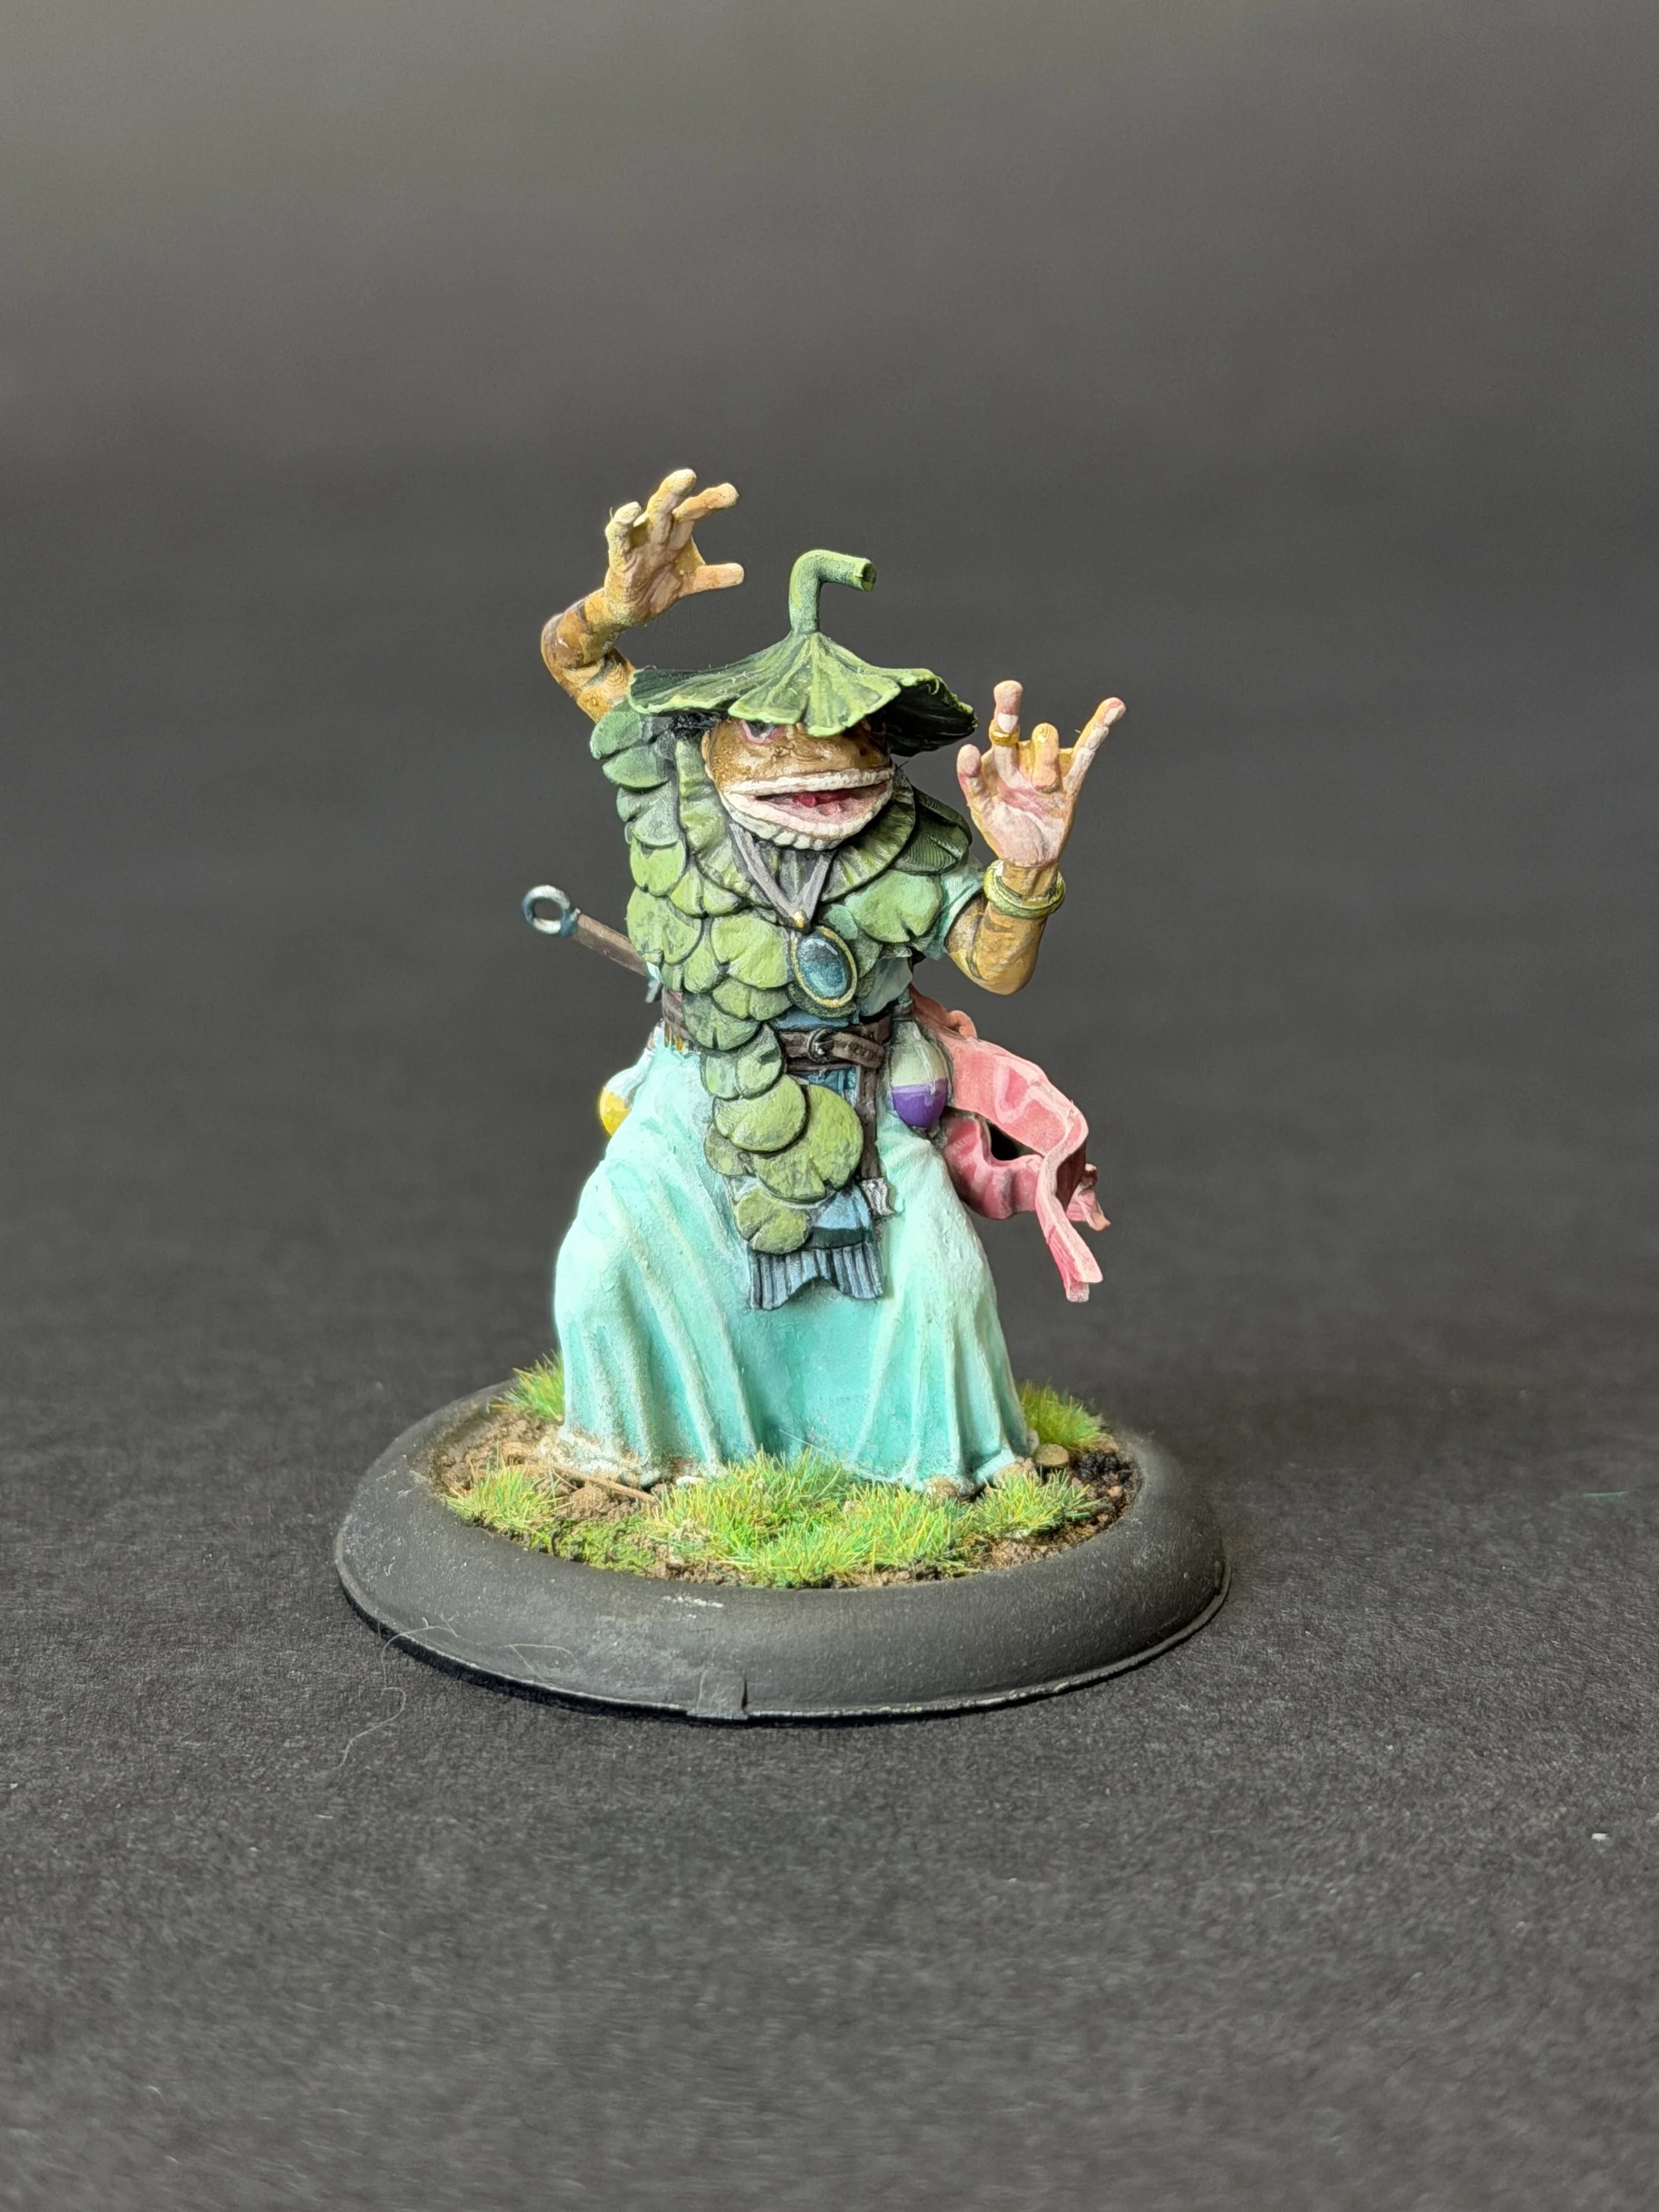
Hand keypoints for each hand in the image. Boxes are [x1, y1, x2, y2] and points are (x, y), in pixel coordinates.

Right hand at [598, 468, 743, 629]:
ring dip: (665, 498)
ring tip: (677, 483)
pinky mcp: (621, 557)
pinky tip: (632, 510)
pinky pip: (619, 536)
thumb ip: (713, 576)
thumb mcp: (691, 580)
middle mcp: (659, 531)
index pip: (693, 510)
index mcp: (675, 533)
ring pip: (653, 516)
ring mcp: (640, 542)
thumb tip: (740, 573)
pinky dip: (623, 523)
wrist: (633, 609)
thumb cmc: (660, 583)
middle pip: (672, 506)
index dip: (710, 500)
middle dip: (680, 490)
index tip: (731, 494)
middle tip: (691, 475)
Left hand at [955, 682, 1123, 870]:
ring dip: (1044, 760)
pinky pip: (1086, 750)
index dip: (1003, 710)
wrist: (1029, 857)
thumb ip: (973, 782)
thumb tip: (968, 750)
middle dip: (1012, 713)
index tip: (1007, 689)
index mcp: (998, 763)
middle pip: (1019, 730)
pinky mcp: (1071, 779)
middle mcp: (1021, 758)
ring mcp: (1047, 767)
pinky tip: (1114, 707)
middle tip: (1010, 691)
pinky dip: (1099, 729)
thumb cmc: (1002, 829)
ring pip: (1046, 742)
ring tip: (1044, 788)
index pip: (998, 731)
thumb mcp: (982, 810)